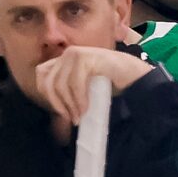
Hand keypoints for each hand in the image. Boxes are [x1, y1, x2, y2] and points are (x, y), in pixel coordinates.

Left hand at [30, 45, 154, 124]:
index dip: (48, 96)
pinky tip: (87, 109)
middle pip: (48, 81)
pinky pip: (74, 83)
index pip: (41, 75)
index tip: (62, 113)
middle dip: (57, 104)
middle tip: (71, 119)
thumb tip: (57, 123)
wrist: (135, 77)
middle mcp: (67, 55)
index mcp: (64, 61)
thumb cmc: (112, 87)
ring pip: (59, 84)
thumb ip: (70, 99)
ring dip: (69, 104)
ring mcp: (75, 54)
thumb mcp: (85, 92)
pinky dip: (79, 99)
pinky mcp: (86, 57)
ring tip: (80, 117)